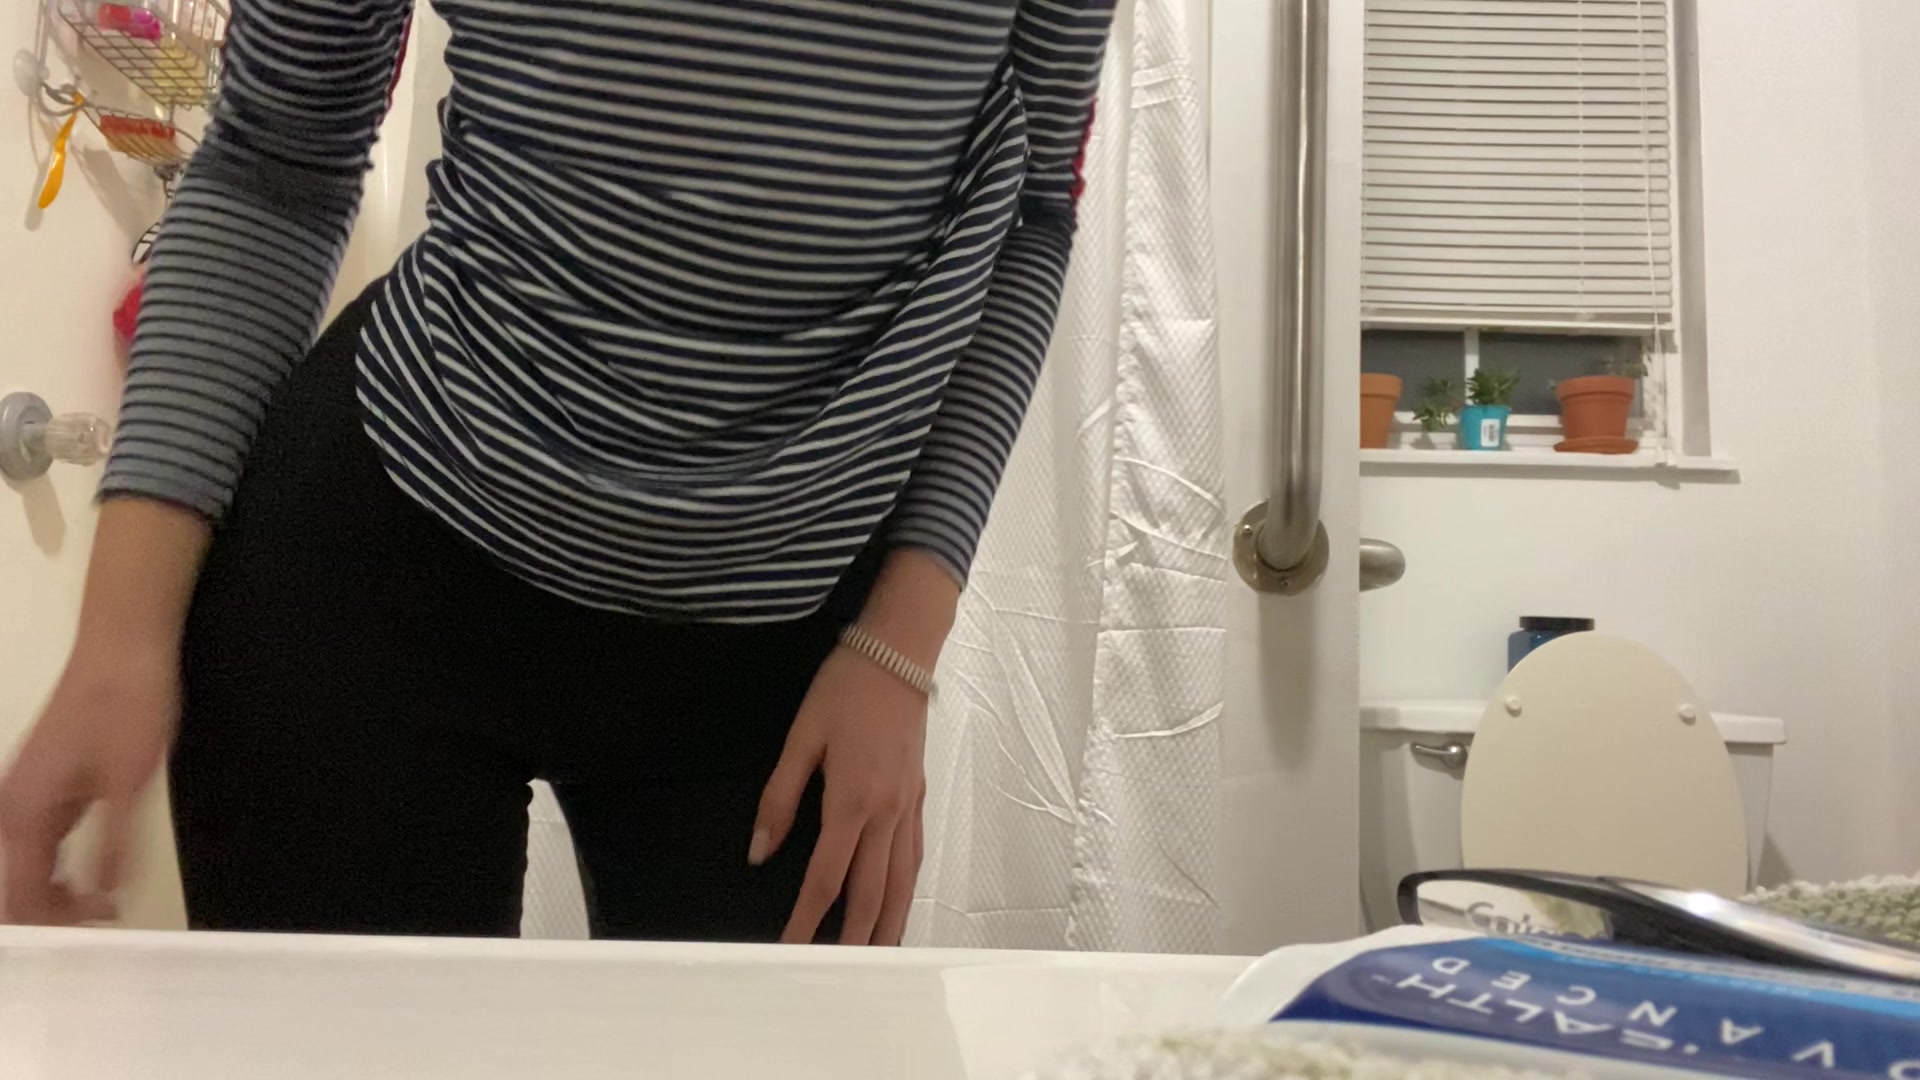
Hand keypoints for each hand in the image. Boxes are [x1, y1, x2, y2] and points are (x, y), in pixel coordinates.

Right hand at [0, 645, 177, 924]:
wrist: (122, 648)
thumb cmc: (126, 707)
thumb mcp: (130, 783)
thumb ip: (115, 845)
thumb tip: (105, 897)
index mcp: (24, 814)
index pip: (22, 898)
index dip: (57, 927)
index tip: (101, 932)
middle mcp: (11, 809)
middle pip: (18, 887)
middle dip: (55, 915)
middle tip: (107, 922)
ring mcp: (23, 795)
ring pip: (28, 865)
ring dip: (58, 893)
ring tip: (105, 906)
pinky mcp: (44, 784)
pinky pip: (41, 842)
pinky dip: (62, 865)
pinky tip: (96, 874)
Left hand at [752, 646, 928, 945]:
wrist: (899, 652)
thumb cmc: (846, 688)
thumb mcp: (801, 737)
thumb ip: (779, 798)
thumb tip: (760, 850)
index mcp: (851, 800)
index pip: (826, 878)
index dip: (806, 919)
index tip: (788, 948)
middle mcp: (885, 812)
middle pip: (871, 892)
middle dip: (854, 938)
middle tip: (840, 973)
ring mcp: (907, 805)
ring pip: (902, 881)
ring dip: (889, 923)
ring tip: (878, 958)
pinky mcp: (917, 795)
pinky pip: (915, 854)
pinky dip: (907, 887)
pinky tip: (898, 902)